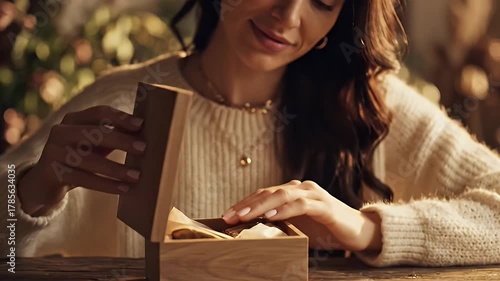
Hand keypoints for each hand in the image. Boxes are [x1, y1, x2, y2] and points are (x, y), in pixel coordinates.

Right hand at [18, 105, 146, 214]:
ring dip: (117, 169)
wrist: (46, 182)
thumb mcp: (94, 144)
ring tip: (137, 175)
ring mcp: (53, 152)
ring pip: (89, 160)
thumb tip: (144, 132)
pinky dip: (106, 185)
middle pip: (95, 133)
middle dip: (122, 140)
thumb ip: (113, 135)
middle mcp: (60, 131)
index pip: (99, 112)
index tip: (141, 124)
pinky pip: (84, 179)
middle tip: (144, 148)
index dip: (120, 117)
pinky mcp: (51, 173)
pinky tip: (123, 189)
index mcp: (73, 119)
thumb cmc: (80, 157)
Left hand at [221, 180, 381, 250]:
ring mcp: (313, 195)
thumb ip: (279, 225)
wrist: (358, 232)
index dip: (244, 203)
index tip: (226, 215)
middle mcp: (302, 188)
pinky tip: (271, 216)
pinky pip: (301, 205)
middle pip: (268, 192)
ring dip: (261, 206)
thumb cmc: (325, 229)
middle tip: (229, 216)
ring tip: (245, 216)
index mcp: (293, 192)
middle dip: (247, 204)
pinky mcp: (324, 206)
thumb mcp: (298, 227)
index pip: (263, 194)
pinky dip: (285, 210)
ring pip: (282, 195)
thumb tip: (252, 233)